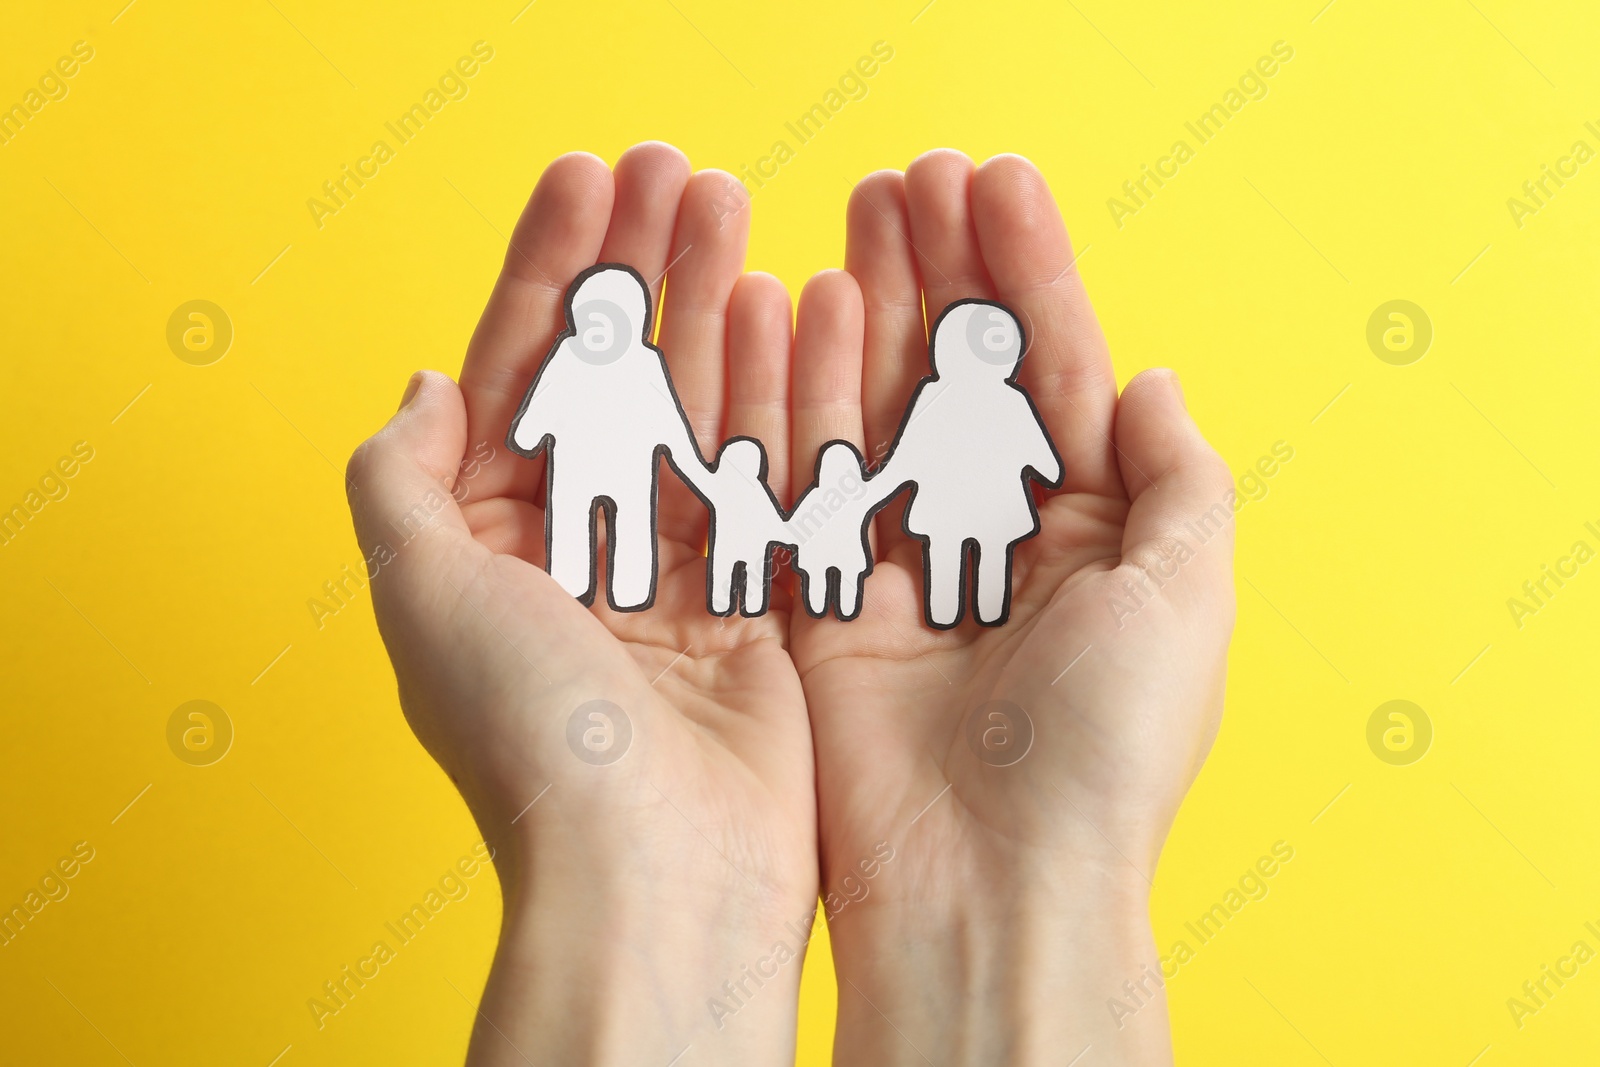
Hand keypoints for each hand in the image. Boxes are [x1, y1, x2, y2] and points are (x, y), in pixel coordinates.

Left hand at [345, 144, 816, 1065]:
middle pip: (617, 377)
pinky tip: (790, 308)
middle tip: (675, 172)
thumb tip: (422, 386)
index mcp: (490, 545)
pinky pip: (771, 475)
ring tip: (732, 210)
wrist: (658, 876)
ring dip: (711, 307)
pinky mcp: (760, 605)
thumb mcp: (419, 593)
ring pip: (696, 411)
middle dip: (640, 271)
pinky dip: (780, 393)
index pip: (520, 376)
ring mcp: (675, 576)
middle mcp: (582, 553)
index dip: (549, 273)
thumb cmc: (530, 741)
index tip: (587, 184)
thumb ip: (400, 478)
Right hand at [790, 152, 1235, 1064]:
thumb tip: (1155, 383)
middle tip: (909, 177)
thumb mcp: (1188, 600)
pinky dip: (806, 393)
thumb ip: (1179, 481)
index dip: (1028, 276)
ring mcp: (905, 569)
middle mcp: (996, 543)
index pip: (1056, 376)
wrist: (989, 884)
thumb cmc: (1106, 753)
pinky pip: (813, 478)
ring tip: (859, 211)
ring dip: (873, 307)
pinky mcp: (824, 602)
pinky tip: (799, 306)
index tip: (993, 183)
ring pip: (885, 410)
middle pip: (963, 378)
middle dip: (942, 274)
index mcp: (1092, 538)